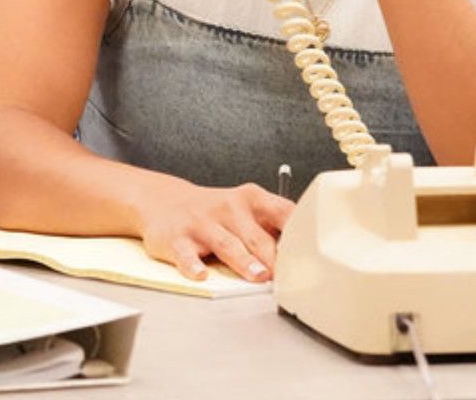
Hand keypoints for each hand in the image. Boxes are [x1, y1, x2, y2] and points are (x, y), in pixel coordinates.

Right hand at [133, 180, 293, 281]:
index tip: (313, 254)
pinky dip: (193, 265)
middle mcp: (227, 208)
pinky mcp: (176, 238)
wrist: (162, 201)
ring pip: (227, 244)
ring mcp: (201, 223)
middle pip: (256, 236)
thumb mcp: (245, 210)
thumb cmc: (215, 213)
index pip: (283, 213)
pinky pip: (186, 254)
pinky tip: (201, 274)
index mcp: (251, 199)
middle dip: (273, 257)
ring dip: (244, 261)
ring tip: (258, 276)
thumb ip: (271, 229)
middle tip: (288, 276)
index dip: (300, 235)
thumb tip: (304, 260)